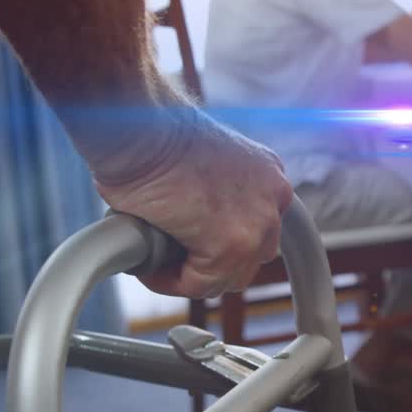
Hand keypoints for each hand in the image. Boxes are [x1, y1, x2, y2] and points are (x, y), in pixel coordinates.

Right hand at [94, 118, 292, 298]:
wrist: (138, 127)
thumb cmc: (152, 135)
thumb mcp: (200, 163)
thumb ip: (210, 195)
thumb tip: (189, 226)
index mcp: (267, 175)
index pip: (257, 229)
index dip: (221, 243)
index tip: (192, 246)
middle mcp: (273, 197)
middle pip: (250, 257)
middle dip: (211, 263)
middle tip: (172, 258)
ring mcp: (257, 224)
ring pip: (226, 276)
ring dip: (190, 275)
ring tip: (156, 262)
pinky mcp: (230, 246)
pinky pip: (199, 284)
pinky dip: (171, 282)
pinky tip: (149, 267)